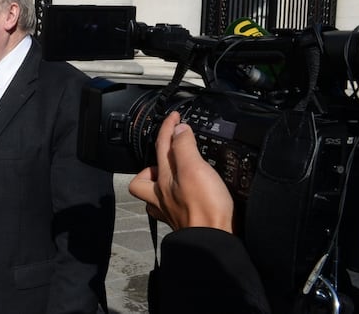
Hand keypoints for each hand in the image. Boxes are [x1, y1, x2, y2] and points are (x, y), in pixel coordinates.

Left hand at [128, 111, 233, 232]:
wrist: (213, 243)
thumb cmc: (203, 208)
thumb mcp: (193, 168)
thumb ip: (184, 147)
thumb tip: (178, 129)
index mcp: (163, 180)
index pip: (161, 145)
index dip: (168, 127)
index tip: (175, 116)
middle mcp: (162, 196)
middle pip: (145, 178)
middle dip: (152, 165)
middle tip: (168, 156)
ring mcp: (170, 211)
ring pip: (154, 196)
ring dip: (159, 185)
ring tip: (172, 177)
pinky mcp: (184, 222)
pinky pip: (170, 209)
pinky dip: (174, 202)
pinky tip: (184, 199)